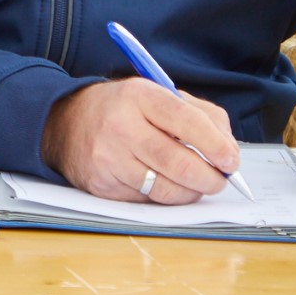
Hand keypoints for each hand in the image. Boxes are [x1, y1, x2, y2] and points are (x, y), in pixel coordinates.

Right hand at [41, 78, 238, 204]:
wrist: (64, 123)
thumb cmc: (122, 110)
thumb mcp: (158, 95)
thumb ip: (201, 115)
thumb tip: (229, 150)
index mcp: (138, 95)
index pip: (186, 121)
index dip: (216, 145)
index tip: (231, 160)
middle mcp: (120, 125)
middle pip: (180, 163)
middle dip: (211, 178)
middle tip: (219, 179)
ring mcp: (109, 157)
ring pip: (167, 189)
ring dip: (192, 192)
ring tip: (195, 183)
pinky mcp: (102, 184)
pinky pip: (148, 200)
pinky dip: (165, 196)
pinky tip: (163, 182)